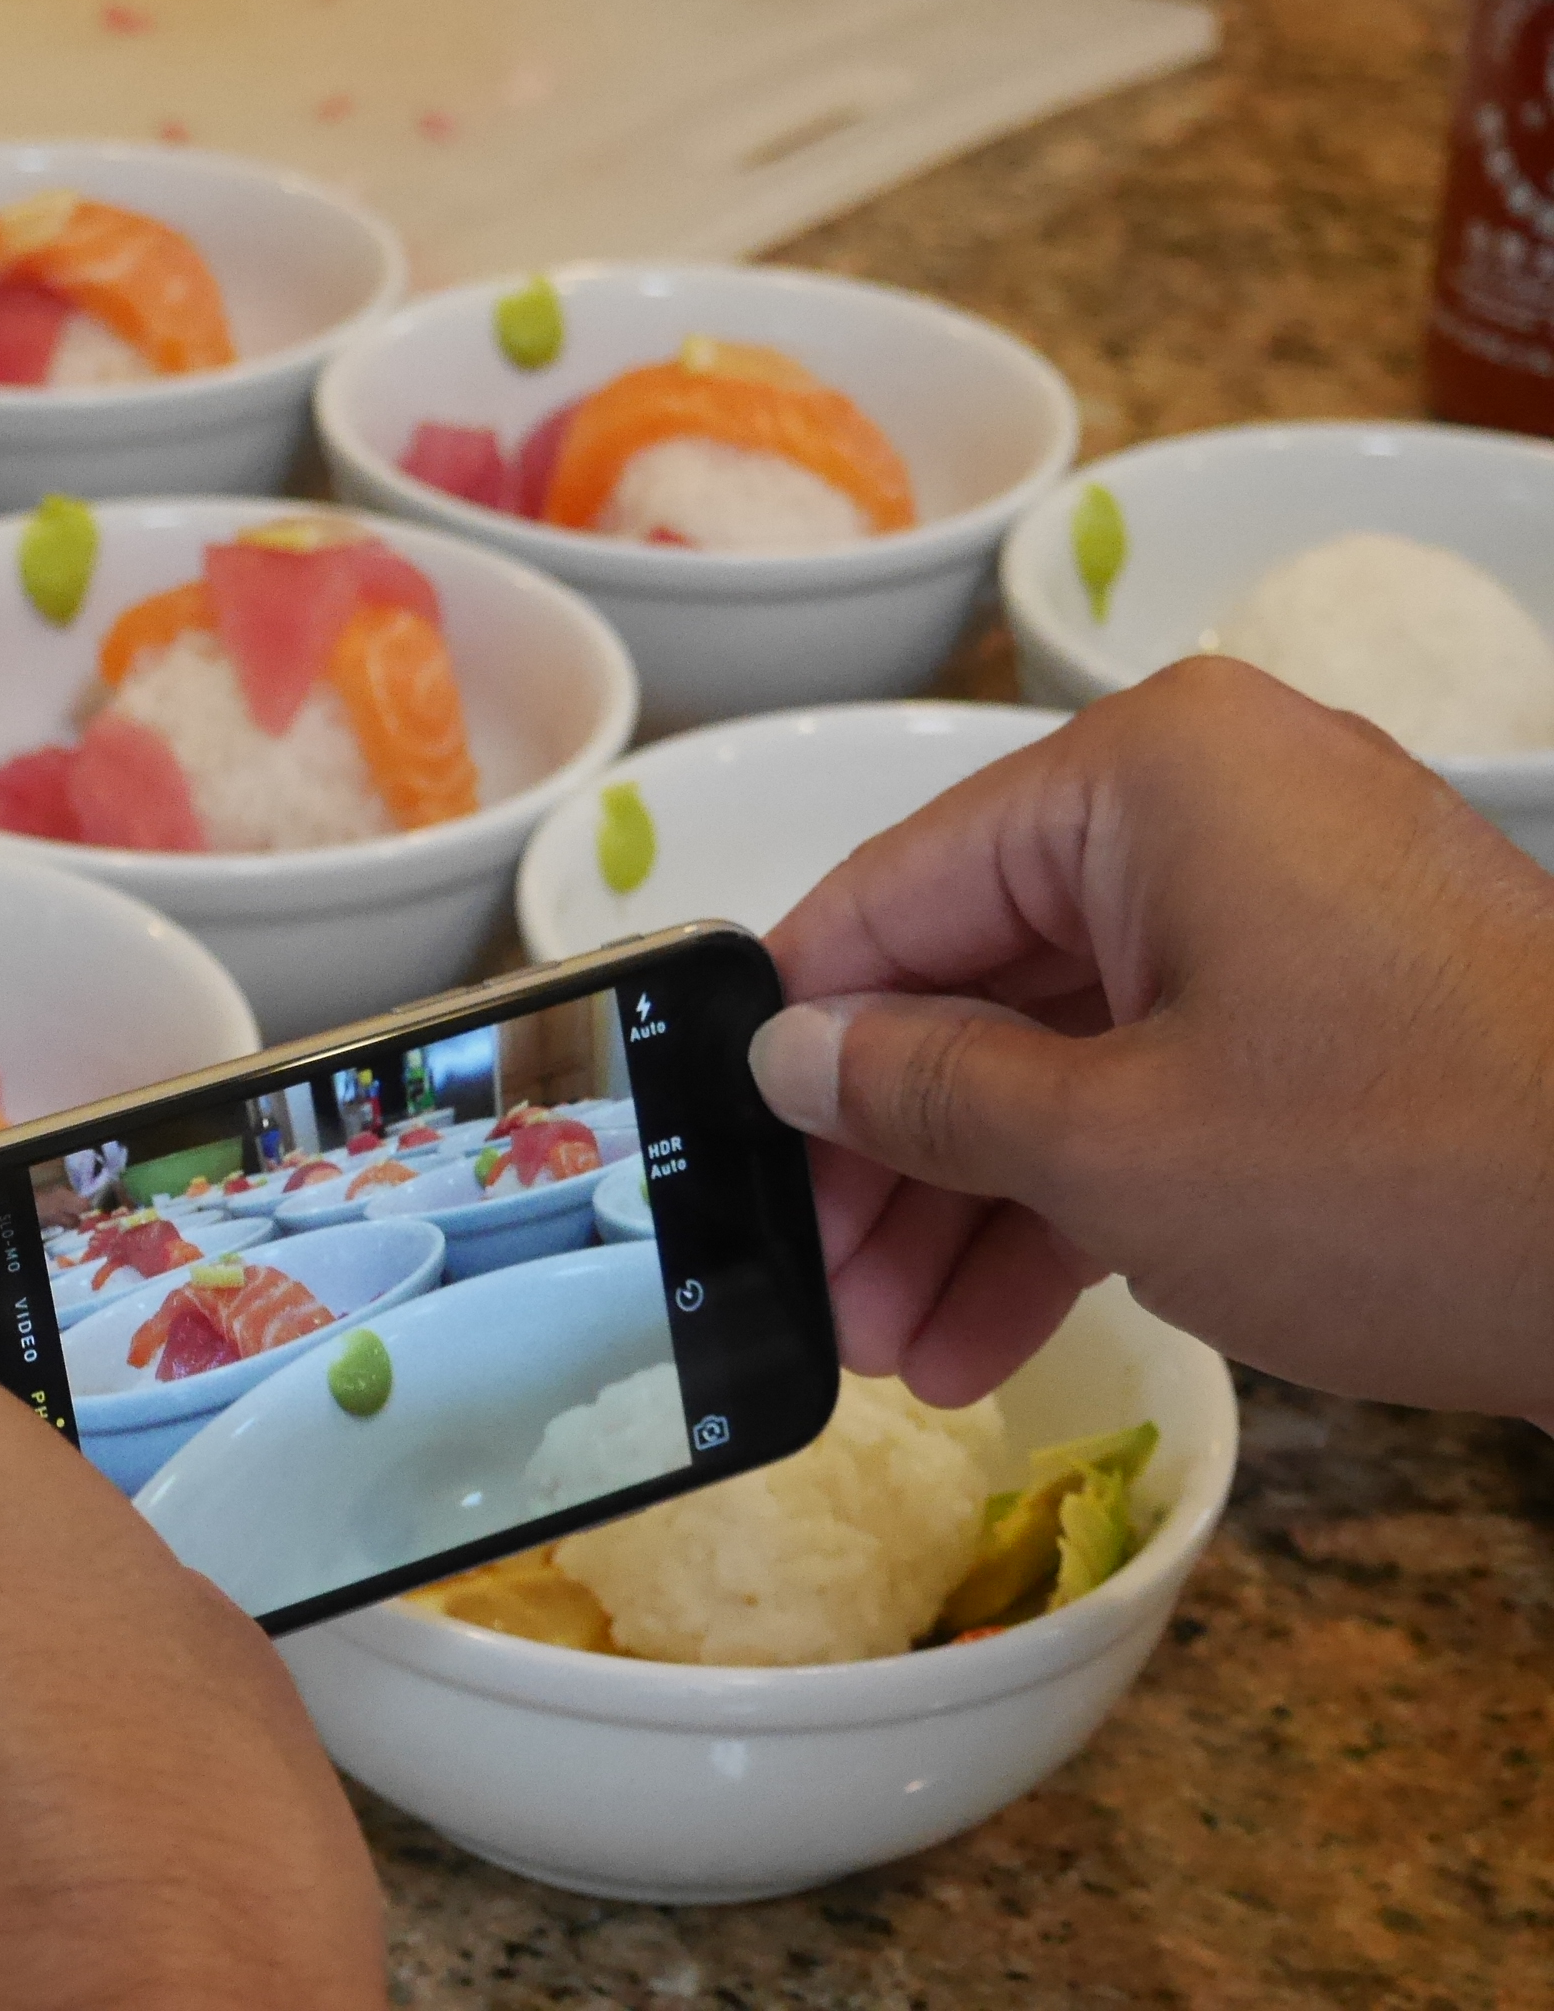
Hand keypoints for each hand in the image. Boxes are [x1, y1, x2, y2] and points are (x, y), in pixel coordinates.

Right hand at [751, 657, 1553, 1422]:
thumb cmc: (1405, 1167)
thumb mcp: (1105, 1143)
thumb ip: (916, 1090)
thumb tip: (788, 1058)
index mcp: (1148, 776)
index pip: (894, 890)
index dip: (799, 1033)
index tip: (726, 1150)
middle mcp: (1216, 808)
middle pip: (974, 979)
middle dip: (889, 1157)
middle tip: (823, 1293)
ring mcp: (1290, 910)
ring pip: (1062, 1050)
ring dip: (972, 1206)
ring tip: (902, 1355)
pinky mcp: (1345, 1012)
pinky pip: (1160, 1082)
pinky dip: (1082, 1198)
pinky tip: (995, 1334)